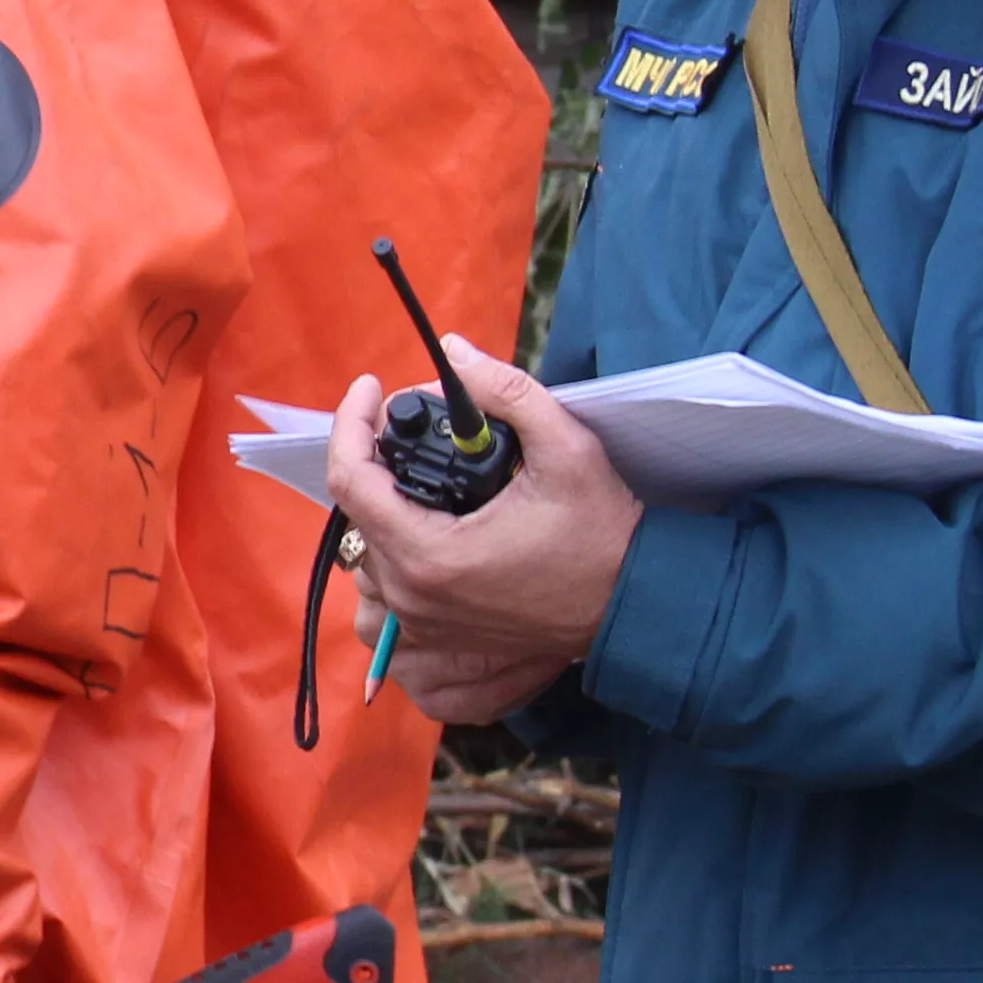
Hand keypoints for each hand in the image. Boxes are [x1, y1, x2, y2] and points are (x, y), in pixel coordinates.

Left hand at [323, 335, 640, 726]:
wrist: (631, 602)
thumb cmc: (601, 533)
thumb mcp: (565, 447)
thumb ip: (507, 391)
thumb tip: (454, 352)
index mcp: (431, 555)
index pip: (351, 480)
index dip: (351, 422)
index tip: (372, 388)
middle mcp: (413, 595)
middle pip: (360, 507)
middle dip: (378, 454)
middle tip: (418, 421)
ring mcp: (421, 619)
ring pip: (372, 541)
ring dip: (388, 496)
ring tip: (428, 463)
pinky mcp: (435, 629)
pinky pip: (390, 574)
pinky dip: (399, 534)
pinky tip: (434, 508)